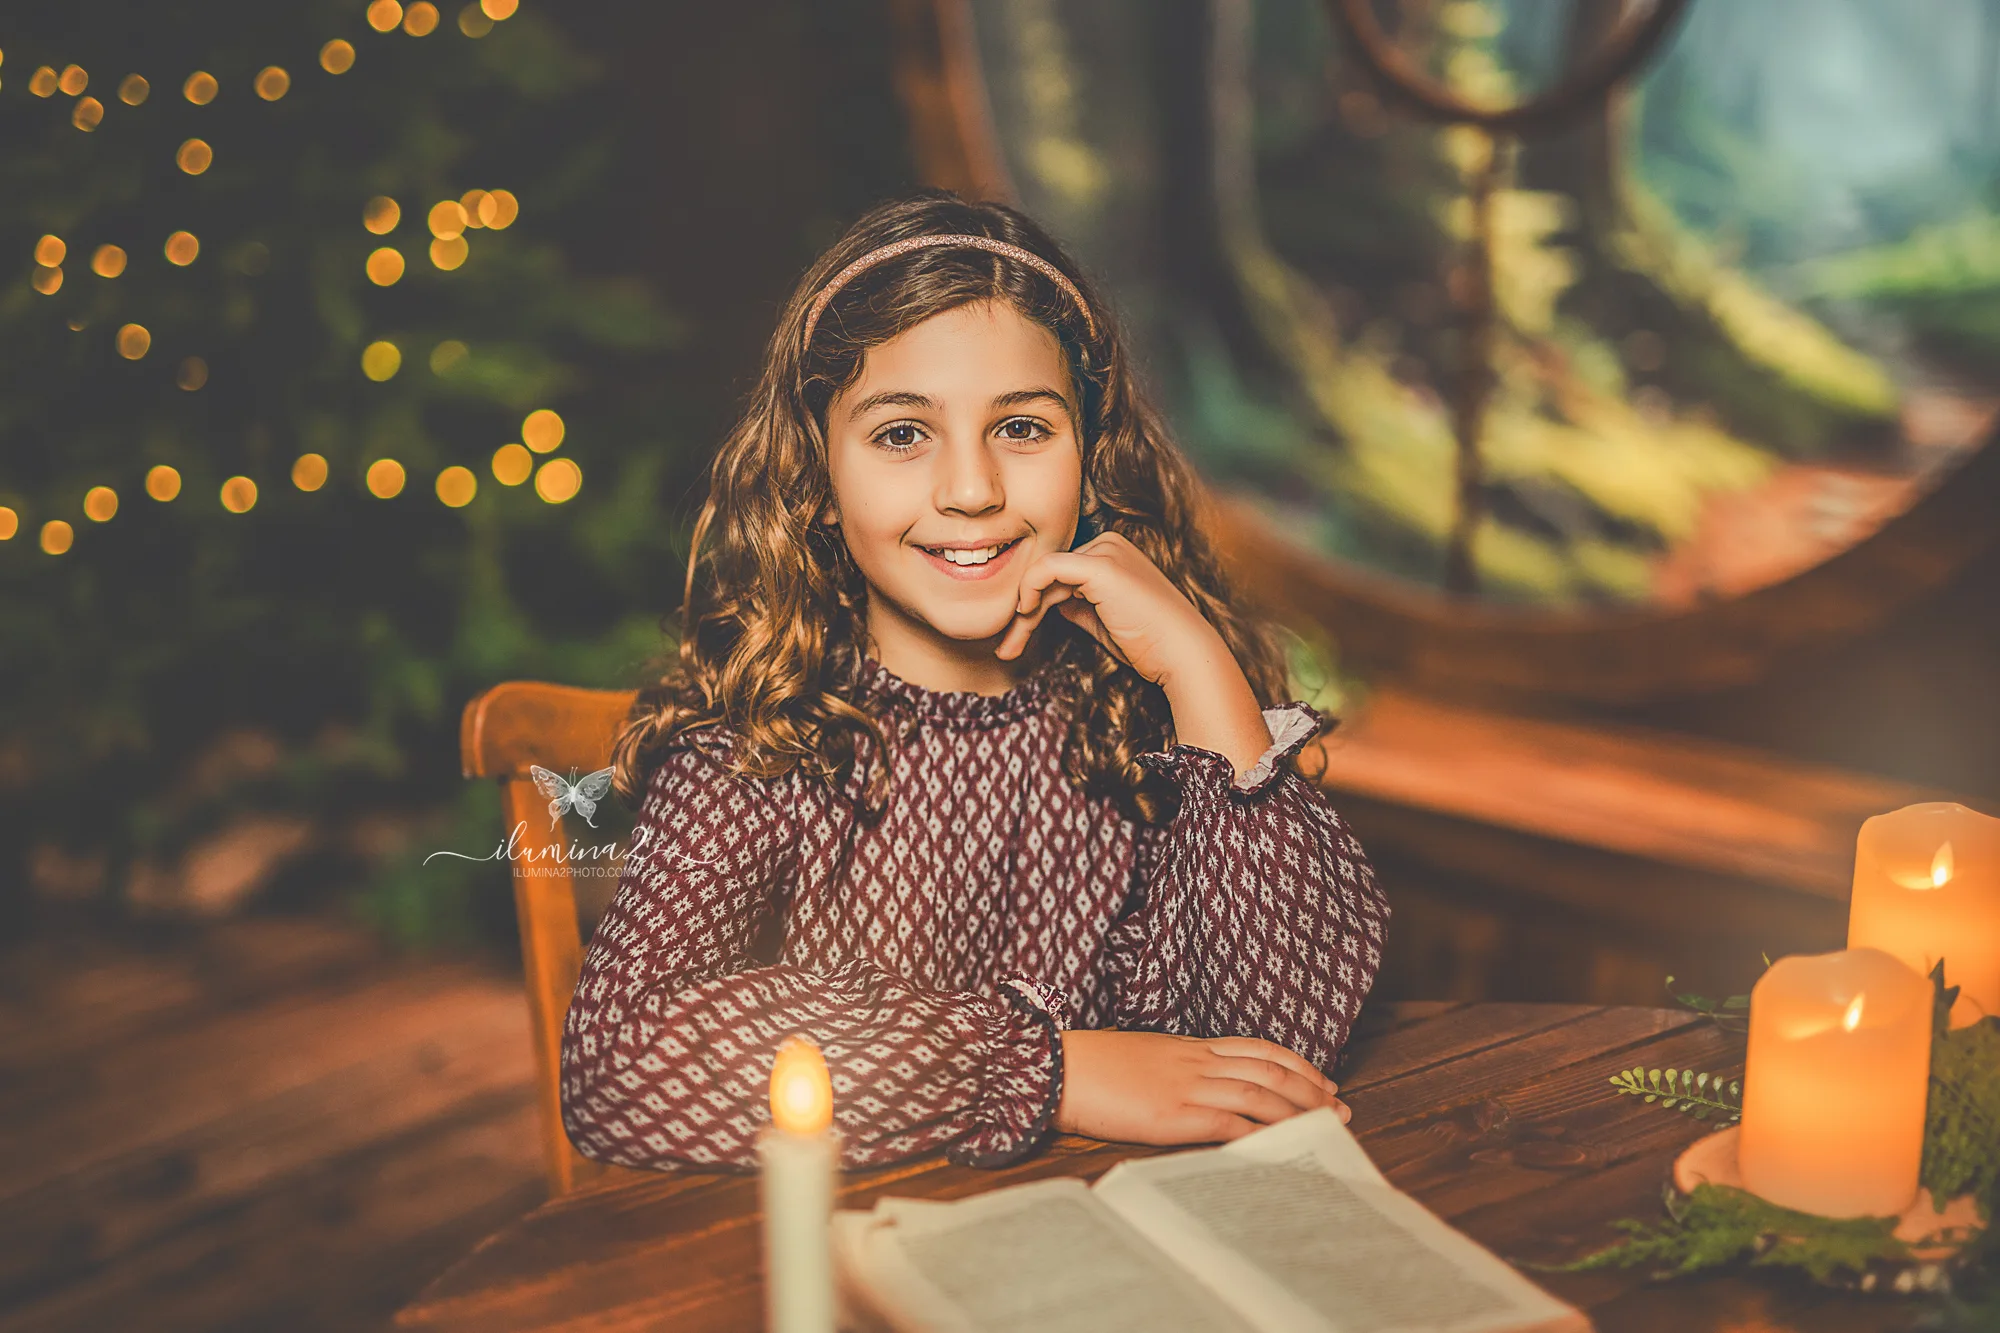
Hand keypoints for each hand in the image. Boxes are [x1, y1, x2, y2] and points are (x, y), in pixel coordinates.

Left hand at [995, 532, 1225, 688]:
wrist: (1180, 652)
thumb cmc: (1147, 641)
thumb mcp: (1102, 619)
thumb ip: (1076, 604)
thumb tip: (1044, 603)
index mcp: (1112, 553)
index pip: (1059, 573)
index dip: (1034, 604)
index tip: (1016, 637)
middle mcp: (1109, 544)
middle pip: (1048, 574)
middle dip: (1023, 613)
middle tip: (1006, 648)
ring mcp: (1105, 551)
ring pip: (1043, 575)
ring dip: (1022, 614)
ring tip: (1008, 648)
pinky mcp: (1100, 566)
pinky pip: (1048, 568)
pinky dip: (1029, 589)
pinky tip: (1024, 613)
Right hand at [1054, 1029, 1350, 1145]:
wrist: (1057, 1067)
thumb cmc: (1091, 1065)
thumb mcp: (1142, 1056)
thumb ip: (1174, 1067)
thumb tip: (1195, 1085)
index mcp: (1188, 1047)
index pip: (1257, 1049)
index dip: (1296, 1064)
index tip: (1323, 1079)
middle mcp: (1195, 1062)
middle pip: (1268, 1070)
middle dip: (1310, 1088)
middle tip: (1339, 1107)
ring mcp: (1185, 1086)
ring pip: (1258, 1093)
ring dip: (1297, 1110)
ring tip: (1324, 1126)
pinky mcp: (1172, 1114)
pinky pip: (1227, 1121)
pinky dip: (1259, 1131)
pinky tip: (1280, 1143)